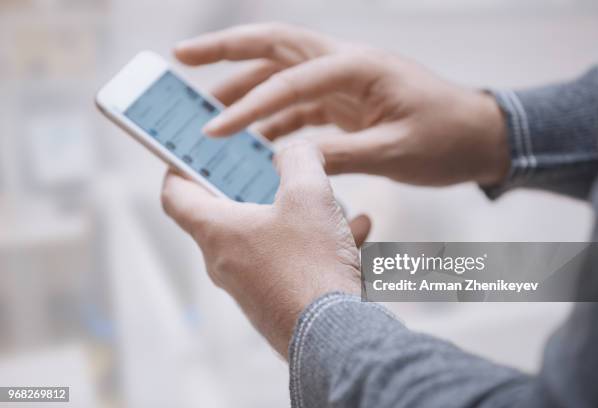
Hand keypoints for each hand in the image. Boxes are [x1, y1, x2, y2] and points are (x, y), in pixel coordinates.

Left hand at [161, 142, 369, 357]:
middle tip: (273, 169)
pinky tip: (358, 231)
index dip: (177, 169)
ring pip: (269, 237)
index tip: (188, 154)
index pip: (176, 196)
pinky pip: (293, 262)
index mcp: (218, 232)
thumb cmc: (312, 266)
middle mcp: (226, 262)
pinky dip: (319, 244)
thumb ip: (299, 159)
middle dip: (254, 189)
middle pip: (227, 215)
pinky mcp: (277, 301)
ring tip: (334, 204)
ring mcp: (251, 286)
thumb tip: (293, 151)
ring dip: (300, 217)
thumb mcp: (309, 195)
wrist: (335, 336)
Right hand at [175, 23, 509, 185]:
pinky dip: (273, 117)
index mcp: (358, 67)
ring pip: (282, 73)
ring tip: (207, 107)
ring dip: (244, 86)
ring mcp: (344, 81)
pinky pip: (300, 103)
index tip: (213, 132)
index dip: (247, 106)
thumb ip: (341, 155)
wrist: (480, 136)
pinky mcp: (347, 101)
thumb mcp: (396, 152)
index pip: (289, 82)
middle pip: (275, 45)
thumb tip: (292, 163)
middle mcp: (346, 64)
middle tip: (181, 56)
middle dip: (227, 49)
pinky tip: (255, 138)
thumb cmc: (447, 138)